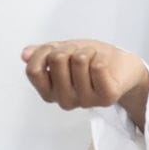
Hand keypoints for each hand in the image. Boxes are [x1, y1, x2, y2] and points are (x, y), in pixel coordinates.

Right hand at [20, 40, 148, 123]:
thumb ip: (43, 54)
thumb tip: (25, 54)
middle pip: (56, 60)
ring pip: (78, 60)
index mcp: (50, 92)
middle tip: (81, 55)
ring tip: (93, 59)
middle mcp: (65, 101)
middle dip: (70, 48)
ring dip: (87, 51)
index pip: (33, 70)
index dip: (44, 51)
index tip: (57, 49)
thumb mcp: (63, 52)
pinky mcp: (106, 97)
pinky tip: (104, 64)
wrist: (123, 67)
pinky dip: (101, 57)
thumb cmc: (91, 60)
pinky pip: (97, 66)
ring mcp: (86, 101)